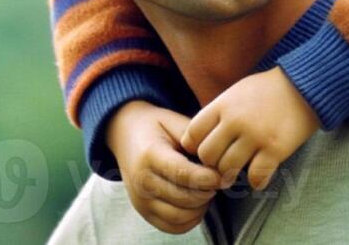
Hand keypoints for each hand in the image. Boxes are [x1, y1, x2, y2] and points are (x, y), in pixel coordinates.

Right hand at [106, 101, 222, 234]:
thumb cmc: (156, 126)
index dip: (206, 178)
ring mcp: (140, 200)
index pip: (182, 174)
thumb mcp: (175, 122)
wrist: (127, 134)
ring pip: (179, 216)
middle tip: (218, 181)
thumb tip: (217, 163)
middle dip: (207, 192)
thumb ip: (195, 140)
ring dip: (201, 207)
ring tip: (208, 191)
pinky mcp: (143, 212)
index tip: (222, 175)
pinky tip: (198, 204)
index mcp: (149, 154)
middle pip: (183, 198)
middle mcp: (141, 181)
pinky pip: (172, 227)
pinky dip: (190, 220)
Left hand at [180, 68, 319, 190]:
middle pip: (207, 156)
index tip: (207, 149)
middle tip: (222, 164)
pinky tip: (260, 175)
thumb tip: (197, 140)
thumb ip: (217, 113)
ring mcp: (255, 135)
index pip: (192, 134)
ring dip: (232, 175)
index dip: (196, 146)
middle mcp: (235, 120)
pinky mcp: (275, 149)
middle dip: (213, 164)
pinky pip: (255, 178)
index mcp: (223, 104)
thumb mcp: (236, 92)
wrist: (304, 86)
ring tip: (238, 172)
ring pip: (228, 170)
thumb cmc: (267, 90)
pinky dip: (256, 181)